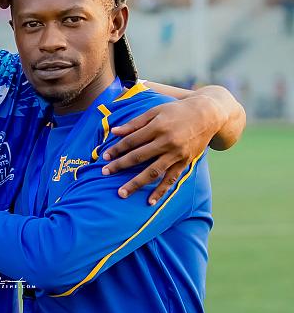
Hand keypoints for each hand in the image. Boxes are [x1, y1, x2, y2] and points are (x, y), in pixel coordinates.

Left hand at [101, 94, 223, 204]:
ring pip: (153, 172)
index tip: (104, 157)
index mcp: (158, 126)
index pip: (132, 140)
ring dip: (136, 183)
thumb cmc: (178, 110)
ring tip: (121, 193)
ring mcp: (176, 154)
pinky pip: (171, 180)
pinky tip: (150, 202)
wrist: (208, 114)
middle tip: (104, 173)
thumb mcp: (156, 111)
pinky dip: (160, 191)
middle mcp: (167, 141)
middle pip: (139, 157)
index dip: (117, 149)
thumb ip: (135, 123)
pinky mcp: (185, 162)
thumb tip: (114, 131)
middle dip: (120, 166)